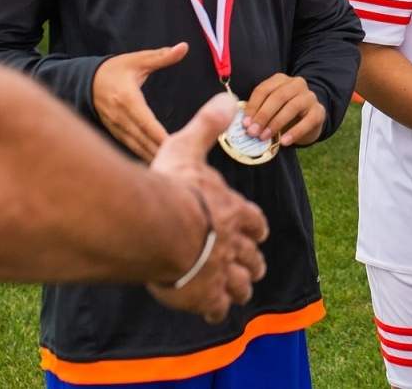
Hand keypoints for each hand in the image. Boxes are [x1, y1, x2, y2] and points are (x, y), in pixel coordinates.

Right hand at [92, 43, 188, 160]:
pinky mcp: (115, 134)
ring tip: (172, 170)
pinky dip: (143, 157)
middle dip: (161, 152)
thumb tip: (183, 47)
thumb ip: (161, 56)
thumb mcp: (137, 61)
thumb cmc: (114, 70)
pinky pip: (131, 148)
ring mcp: (116, 128)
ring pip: (136, 148)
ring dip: (153, 158)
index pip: (146, 121)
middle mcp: (121, 117)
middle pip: (142, 139)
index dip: (159, 135)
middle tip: (181, 164)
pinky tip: (157, 168)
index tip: (175, 146)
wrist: (85, 81)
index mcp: (127, 99)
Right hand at [146, 94, 270, 322]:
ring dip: (240, 288)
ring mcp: (220, 271)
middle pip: (253, 259)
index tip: (257, 233)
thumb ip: (206, 126)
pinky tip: (211, 312)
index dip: (255, 229)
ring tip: (238, 292)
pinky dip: (216, 310)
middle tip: (253, 268)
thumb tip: (225, 99)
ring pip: (241, 286)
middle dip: (253, 264)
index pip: (256, 223)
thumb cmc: (171, 187)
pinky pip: (216, 308)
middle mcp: (233, 244)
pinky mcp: (203, 295)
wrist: (155, 227)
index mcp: (234, 211)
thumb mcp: (188, 147)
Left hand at [242, 73, 325, 148]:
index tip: (244, 124)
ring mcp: (309, 96)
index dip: (253, 106)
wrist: (309, 119)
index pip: (264, 89)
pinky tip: (284, 142)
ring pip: (292, 107)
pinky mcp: (319, 111)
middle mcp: (296, 84)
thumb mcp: (270, 108)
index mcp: (280, 80)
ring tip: (265, 137)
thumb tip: (244, 124)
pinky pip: (308, 121)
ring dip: (276, 123)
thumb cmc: (283, 113)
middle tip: (252, 132)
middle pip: (278, 97)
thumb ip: (258, 112)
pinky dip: (295, 132)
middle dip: (263, 115)